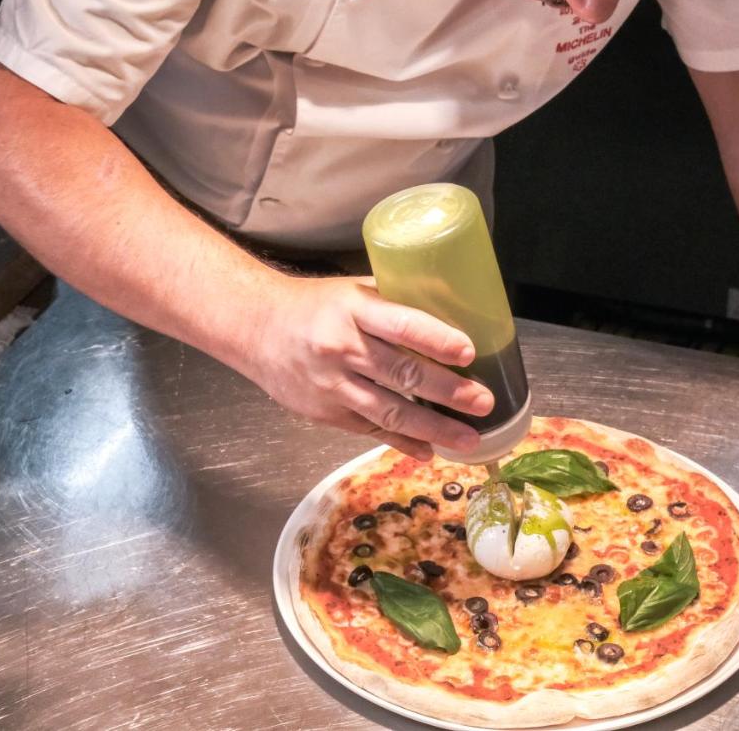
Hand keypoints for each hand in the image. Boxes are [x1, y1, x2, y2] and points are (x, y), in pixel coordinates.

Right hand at [247, 276, 493, 459]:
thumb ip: (395, 301)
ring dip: (433, 428)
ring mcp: (332, 385)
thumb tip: (453, 310)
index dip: (436, 340)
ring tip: (467, 439)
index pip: (401, 325)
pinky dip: (402, 442)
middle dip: (448, 392)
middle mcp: (342, 348)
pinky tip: (429, 450)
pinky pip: (370, 429)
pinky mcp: (326, 413)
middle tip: (483, 402)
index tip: (469, 352)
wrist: (255, 328)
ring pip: (389, 412)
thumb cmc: (314, 305)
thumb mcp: (353, 289)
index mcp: (353, 310)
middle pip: (402, 374)